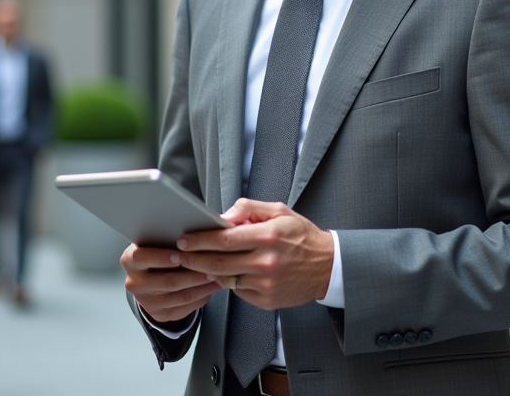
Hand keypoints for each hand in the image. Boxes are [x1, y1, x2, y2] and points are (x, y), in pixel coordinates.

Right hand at [121, 244, 221, 324]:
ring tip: (217, 275)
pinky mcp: (159, 314)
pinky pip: (185, 308)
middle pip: (167, 281)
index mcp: (130, 260)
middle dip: (193, 274)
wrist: (150, 277)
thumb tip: (193, 231)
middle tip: (212, 265)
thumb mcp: (156, 242)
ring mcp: (146, 302)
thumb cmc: (158, 251)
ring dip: (202, 286)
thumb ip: (167, 237)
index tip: (179, 255)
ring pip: (180, 296)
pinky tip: (211, 288)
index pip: (141, 258)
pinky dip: (202, 297)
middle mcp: (135, 283)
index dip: (160, 257)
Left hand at [175, 199, 332, 310]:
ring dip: (207, 272)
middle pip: (218, 263)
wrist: (328, 267)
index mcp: (268, 236)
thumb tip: (223, 216)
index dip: (200, 240)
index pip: (224, 239)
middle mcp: (266, 262)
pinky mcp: (267, 300)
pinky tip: (224, 274)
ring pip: (226, 279)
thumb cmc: (302, 236)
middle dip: (194, 258)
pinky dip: (228, 282)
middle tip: (180, 255)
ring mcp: (266, 284)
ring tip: (196, 264)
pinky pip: (238, 291)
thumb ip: (249, 209)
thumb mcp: (280, 211)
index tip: (184, 239)